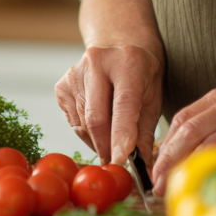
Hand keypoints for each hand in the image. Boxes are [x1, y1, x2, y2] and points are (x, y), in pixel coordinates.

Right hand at [55, 44, 163, 167]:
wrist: (120, 46)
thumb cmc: (141, 75)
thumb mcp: (153, 98)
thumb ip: (145, 133)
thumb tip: (145, 170)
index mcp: (127, 62)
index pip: (123, 104)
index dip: (122, 135)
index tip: (121, 161)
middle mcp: (97, 62)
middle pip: (96, 118)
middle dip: (106, 148)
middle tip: (116, 165)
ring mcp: (75, 72)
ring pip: (83, 124)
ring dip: (98, 142)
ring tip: (112, 138)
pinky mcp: (62, 85)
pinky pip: (73, 122)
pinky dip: (86, 133)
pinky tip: (98, 123)